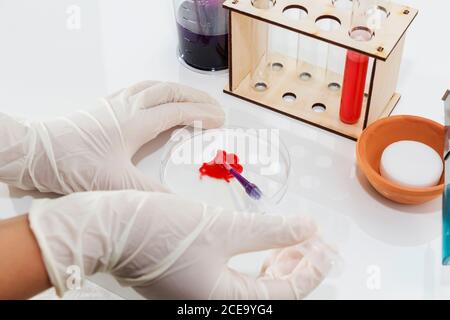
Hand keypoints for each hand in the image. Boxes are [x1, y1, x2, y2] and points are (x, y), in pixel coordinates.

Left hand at [0, 81, 224, 193]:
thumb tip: (177, 204)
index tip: (219, 119)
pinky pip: (138, 87)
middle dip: (195, 97)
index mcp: (136, 123)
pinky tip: (154, 96)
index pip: (178, 112)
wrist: (38, 153)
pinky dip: (156, 89)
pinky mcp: (105, 104)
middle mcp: (129, 107)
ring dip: (177, 89)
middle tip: (213, 106)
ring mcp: (116, 102)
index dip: (202, 114)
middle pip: (170, 92)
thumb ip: (149, 193)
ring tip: (191, 97)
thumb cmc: (74, 165)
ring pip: (154, 86)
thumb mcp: (115, 184)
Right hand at [29, 191, 335, 298]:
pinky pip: (234, 276)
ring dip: (276, 262)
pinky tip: (261, 242)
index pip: (284, 294)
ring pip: (253, 285)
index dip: (310, 268)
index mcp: (224, 302)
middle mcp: (213, 305)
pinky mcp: (192, 281)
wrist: (107, 229)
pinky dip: (253, 260)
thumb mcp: (222, 228)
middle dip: (297, 267)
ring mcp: (201, 295)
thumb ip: (269, 231)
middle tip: (314, 242)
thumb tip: (306, 229)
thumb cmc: (156, 231)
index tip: (324, 245)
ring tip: (293, 240)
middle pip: (271, 294)